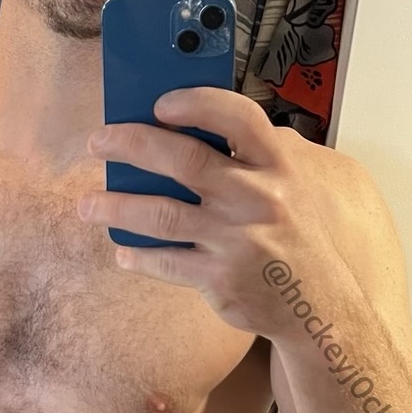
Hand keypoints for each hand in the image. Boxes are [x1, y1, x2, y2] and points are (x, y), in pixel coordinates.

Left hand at [78, 87, 350, 337]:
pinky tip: (123, 253)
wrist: (322, 309)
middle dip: (133, 146)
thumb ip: (270, 152)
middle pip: (185, 161)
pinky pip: (167, 263)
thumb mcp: (308, 184)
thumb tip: (219, 124)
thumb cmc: (305, 240)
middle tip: (99, 143)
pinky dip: (140, 257)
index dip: (197, 104)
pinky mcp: (221, 280)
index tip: (160, 103)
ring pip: (163, 215)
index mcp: (280, 167)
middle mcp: (257, 200)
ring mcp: (236, 241)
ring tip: (89, 205)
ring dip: (118, 207)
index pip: (238, 119)